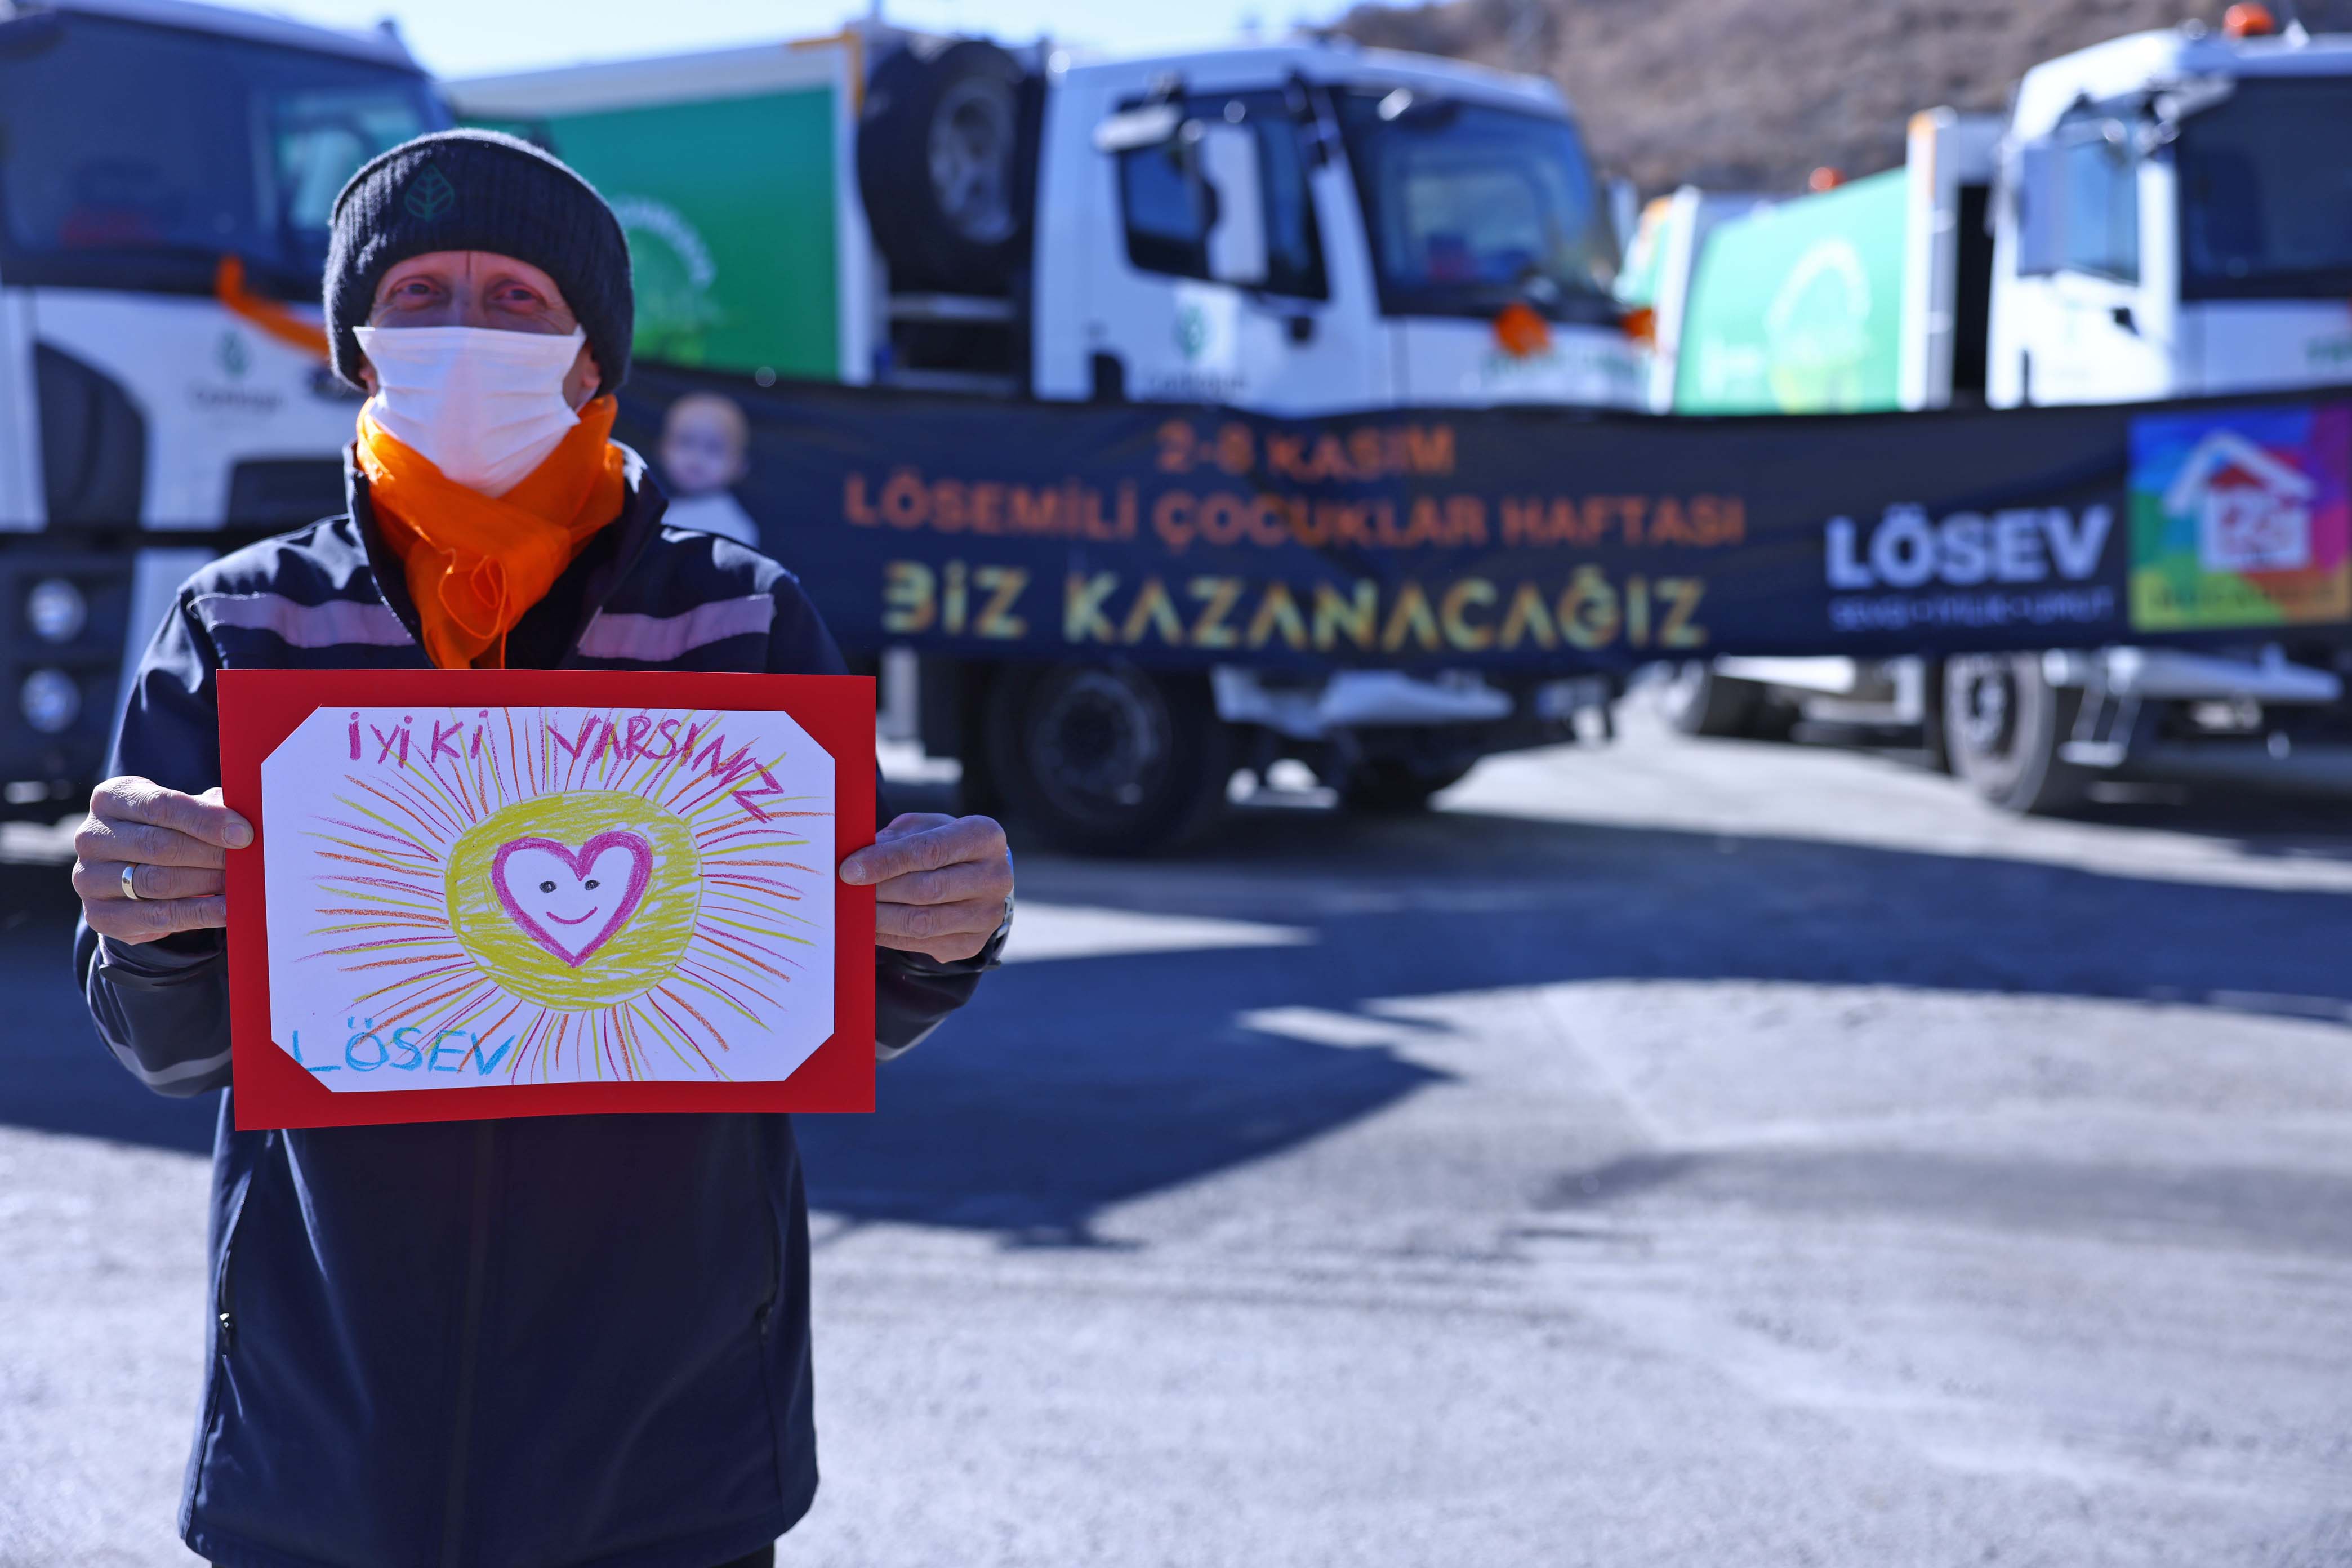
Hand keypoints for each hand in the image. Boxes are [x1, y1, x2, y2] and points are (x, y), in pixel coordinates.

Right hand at [73, 777, 252, 944]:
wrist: (132, 876)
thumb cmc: (168, 830)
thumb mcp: (184, 811)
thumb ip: (210, 808)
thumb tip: (245, 818)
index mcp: (111, 798)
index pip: (161, 806)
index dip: (206, 820)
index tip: (244, 833)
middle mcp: (91, 837)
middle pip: (159, 845)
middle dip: (210, 855)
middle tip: (248, 862)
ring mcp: (89, 878)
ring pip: (157, 882)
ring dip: (206, 883)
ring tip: (241, 884)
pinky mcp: (99, 915)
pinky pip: (157, 916)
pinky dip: (199, 914)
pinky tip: (228, 911)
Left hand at [839, 813, 1011, 963]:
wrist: (974, 879)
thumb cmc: (942, 846)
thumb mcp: (922, 828)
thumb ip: (894, 840)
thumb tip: (858, 862)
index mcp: (984, 837)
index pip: (930, 851)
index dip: (886, 861)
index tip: (849, 870)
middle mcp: (995, 877)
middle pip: (927, 889)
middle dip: (880, 891)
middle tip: (846, 891)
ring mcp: (987, 915)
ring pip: (923, 922)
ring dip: (880, 917)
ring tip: (853, 909)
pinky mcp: (973, 944)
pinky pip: (921, 944)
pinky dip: (889, 936)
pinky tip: (870, 925)